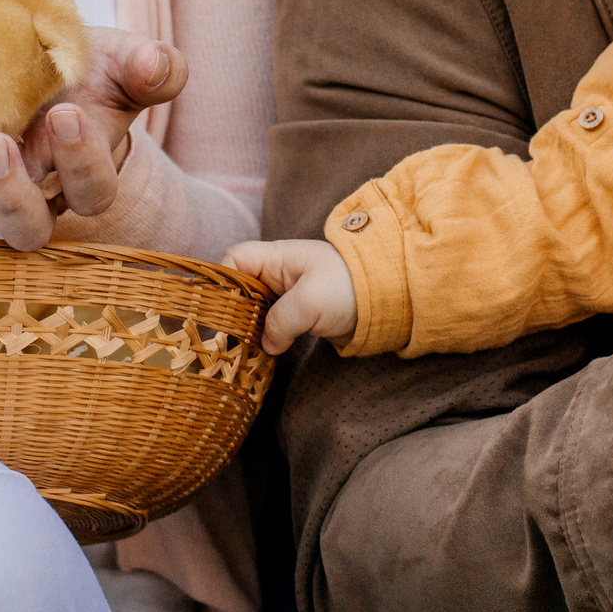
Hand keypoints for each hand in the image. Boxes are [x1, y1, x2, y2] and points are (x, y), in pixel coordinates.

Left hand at [0, 26, 186, 249]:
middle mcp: (34, 195)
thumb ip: (153, 67)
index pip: (92, 193)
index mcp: (86, 178)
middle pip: (25, 229)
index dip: (80, 164)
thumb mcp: (125, 61)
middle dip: (9, 192)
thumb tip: (159, 64)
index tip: (67, 114)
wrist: (40, 62)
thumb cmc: (91, 69)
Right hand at [222, 238, 360, 352]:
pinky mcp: (300, 316)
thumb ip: (280, 320)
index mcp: (279, 257)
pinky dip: (266, 338)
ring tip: (244, 350)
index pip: (235, 259)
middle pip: (240, 287)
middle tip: (229, 337)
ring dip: (249, 329)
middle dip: (232, 311)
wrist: (391, 300)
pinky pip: (272, 325)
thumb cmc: (350, 288)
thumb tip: (266, 344)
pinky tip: (264, 353)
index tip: (221, 308)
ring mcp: (289, 295)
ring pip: (254, 309)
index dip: (223, 279)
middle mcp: (280, 273)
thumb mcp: (311, 302)